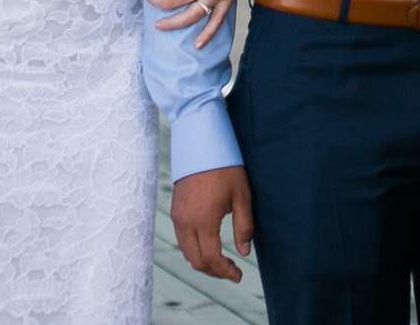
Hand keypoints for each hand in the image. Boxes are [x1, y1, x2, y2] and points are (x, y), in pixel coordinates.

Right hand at [171, 166, 254, 280]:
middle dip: (214, 271)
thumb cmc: (225, 168)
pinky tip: (209, 245)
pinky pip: (182, 239)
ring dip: (203, 261)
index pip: (211, 258)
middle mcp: (186, 222)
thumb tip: (244, 252)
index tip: (238, 276)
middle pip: (196, 261)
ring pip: (186, 252)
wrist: (201, 143)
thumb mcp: (242, 196)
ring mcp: (177, 216)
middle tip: (232, 272)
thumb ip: (244, 227)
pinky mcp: (175, 210)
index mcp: (203, 220)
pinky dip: (194, 249)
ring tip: (222, 261)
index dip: (225, 272)